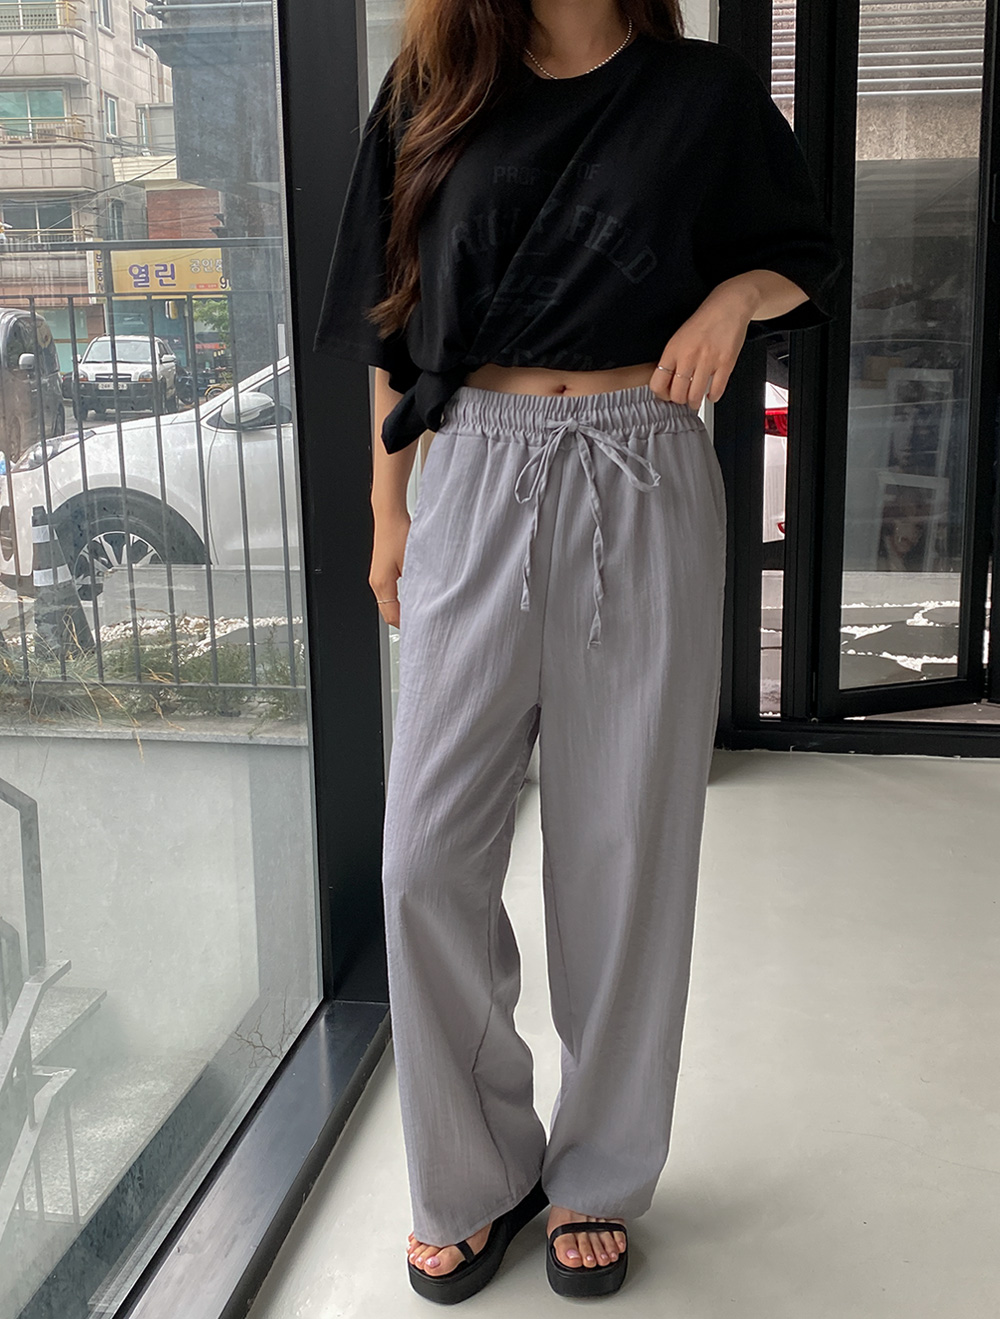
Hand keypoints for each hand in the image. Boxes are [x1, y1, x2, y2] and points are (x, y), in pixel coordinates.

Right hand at [370, 508, 409, 629]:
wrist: (389, 516)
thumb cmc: (399, 534)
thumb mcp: (413, 563)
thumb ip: (418, 585)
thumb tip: (426, 602)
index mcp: (382, 584)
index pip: (392, 616)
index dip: (407, 626)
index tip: (420, 630)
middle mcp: (376, 583)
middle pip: (388, 612)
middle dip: (403, 620)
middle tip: (421, 625)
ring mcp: (377, 577)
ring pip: (388, 603)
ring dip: (402, 610)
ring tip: (418, 613)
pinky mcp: (382, 571)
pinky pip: (389, 593)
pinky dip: (399, 599)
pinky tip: (412, 597)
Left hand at [649, 289, 753, 410]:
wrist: (728, 306)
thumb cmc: (704, 321)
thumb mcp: (679, 337)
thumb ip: (672, 359)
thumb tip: (668, 382)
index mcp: (673, 350)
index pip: (658, 383)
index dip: (662, 395)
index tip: (667, 396)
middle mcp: (688, 357)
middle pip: (677, 394)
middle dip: (680, 402)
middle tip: (683, 400)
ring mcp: (707, 361)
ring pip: (695, 396)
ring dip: (695, 403)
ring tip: (695, 401)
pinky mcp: (725, 364)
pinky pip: (716, 390)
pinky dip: (713, 397)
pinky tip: (711, 393)